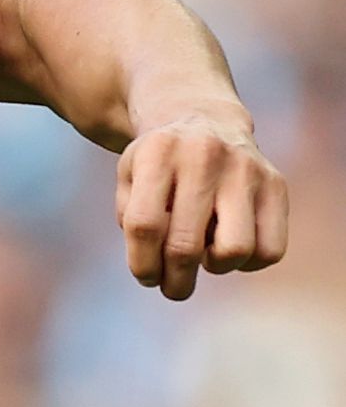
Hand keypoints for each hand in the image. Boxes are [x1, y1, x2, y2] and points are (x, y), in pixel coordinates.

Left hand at [117, 114, 287, 299]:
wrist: (205, 119)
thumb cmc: (159, 163)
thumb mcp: (130, 177)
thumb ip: (131, 217)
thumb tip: (155, 263)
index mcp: (157, 153)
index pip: (144, 225)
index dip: (143, 263)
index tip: (147, 278)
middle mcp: (203, 156)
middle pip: (185, 245)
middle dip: (176, 280)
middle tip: (173, 287)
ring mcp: (245, 169)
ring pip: (235, 250)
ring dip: (216, 267)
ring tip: (205, 256)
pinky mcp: (276, 184)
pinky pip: (270, 249)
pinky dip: (249, 263)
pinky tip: (230, 247)